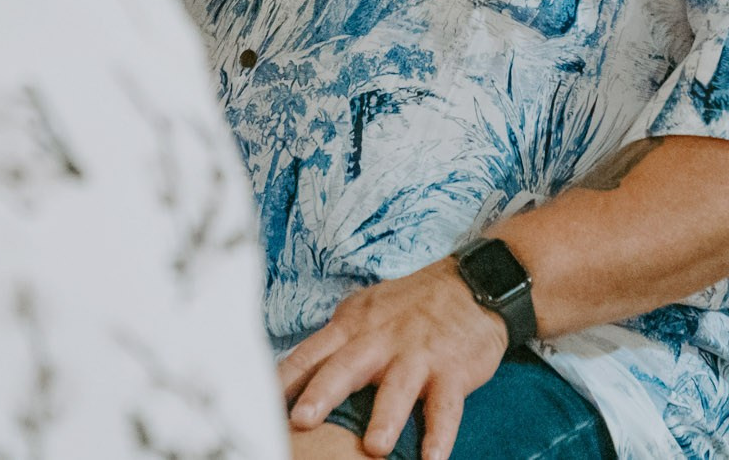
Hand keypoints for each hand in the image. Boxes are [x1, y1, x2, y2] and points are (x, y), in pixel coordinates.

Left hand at [280, 260, 507, 459]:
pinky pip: (446, 407)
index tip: (255, 402)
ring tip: (374, 448)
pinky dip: (440, 435)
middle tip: (301, 421)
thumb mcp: (366, 311)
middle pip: (346, 367)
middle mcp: (381, 339)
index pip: (310, 353)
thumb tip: (290, 376)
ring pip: (398, 388)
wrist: (473, 284)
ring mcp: (418, 354)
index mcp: (352, 326)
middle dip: (323, 394)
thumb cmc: (410, 305)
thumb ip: (333, 342)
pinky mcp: (452, 370)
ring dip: (385, 418)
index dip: (284, 379)